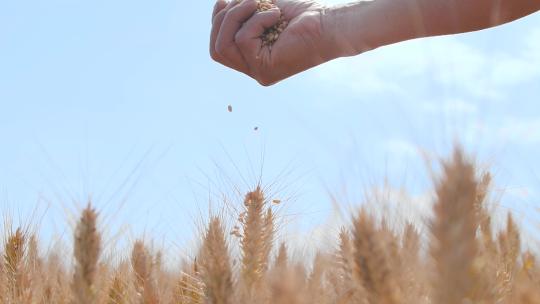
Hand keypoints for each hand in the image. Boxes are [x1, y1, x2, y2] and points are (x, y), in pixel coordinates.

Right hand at [210, 0, 338, 85]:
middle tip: (249, 0)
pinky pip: (243, 40)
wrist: (330, 23)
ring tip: (261, 2)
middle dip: (225, 18)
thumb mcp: (264, 7)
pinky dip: (257, 20)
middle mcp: (255, 69)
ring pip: (224, 45)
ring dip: (237, 16)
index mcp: (253, 57)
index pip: (219, 46)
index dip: (216, 22)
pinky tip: (276, 15)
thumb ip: (242, 10)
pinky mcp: (266, 70)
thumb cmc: (304, 14)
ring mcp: (259, 73)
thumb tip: (220, 4)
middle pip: (217, 48)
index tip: (225, 0)